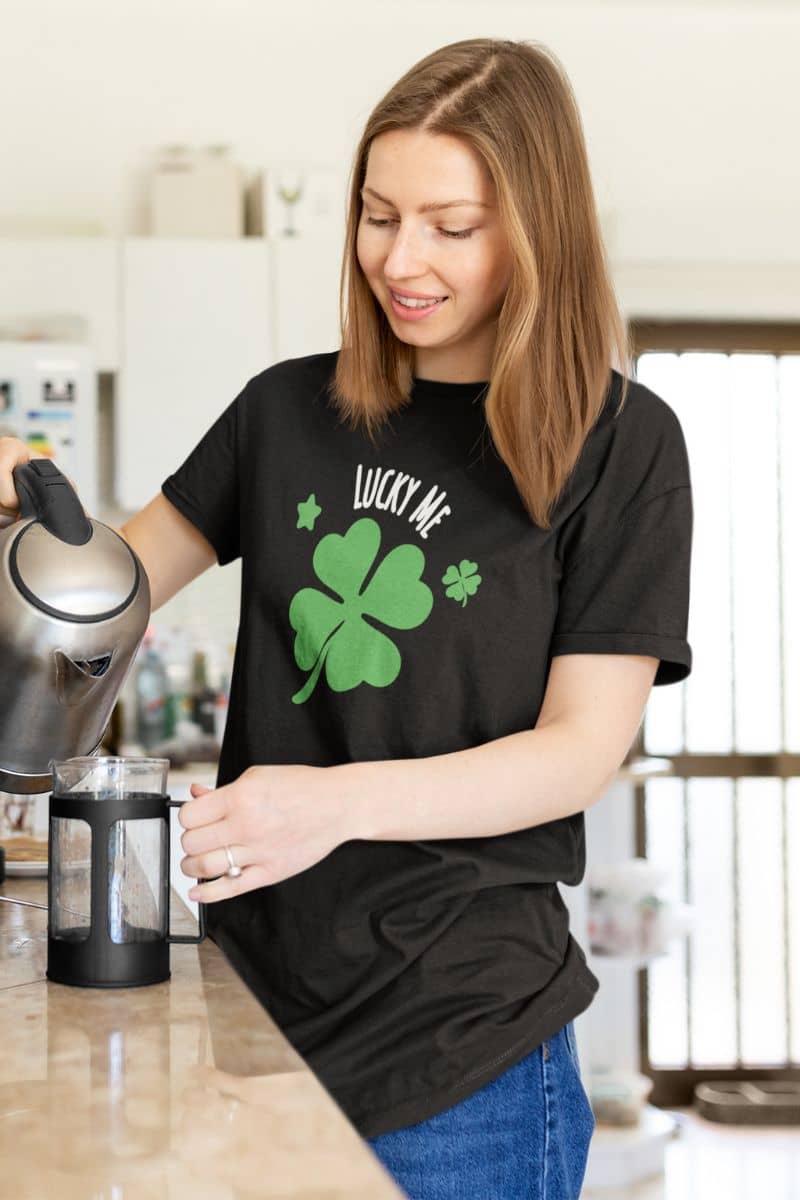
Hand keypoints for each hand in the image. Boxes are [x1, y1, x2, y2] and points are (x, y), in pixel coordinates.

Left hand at [178, 763, 352, 903]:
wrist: (338, 804)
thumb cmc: (301, 787)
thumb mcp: (258, 776)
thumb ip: (223, 790)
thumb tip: (195, 796)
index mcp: (240, 797)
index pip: (189, 815)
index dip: (188, 816)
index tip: (194, 817)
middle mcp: (246, 826)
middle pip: (192, 843)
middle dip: (190, 840)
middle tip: (199, 837)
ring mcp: (258, 852)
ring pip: (204, 867)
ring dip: (191, 866)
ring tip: (195, 861)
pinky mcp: (270, 872)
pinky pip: (231, 888)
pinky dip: (208, 894)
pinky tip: (197, 891)